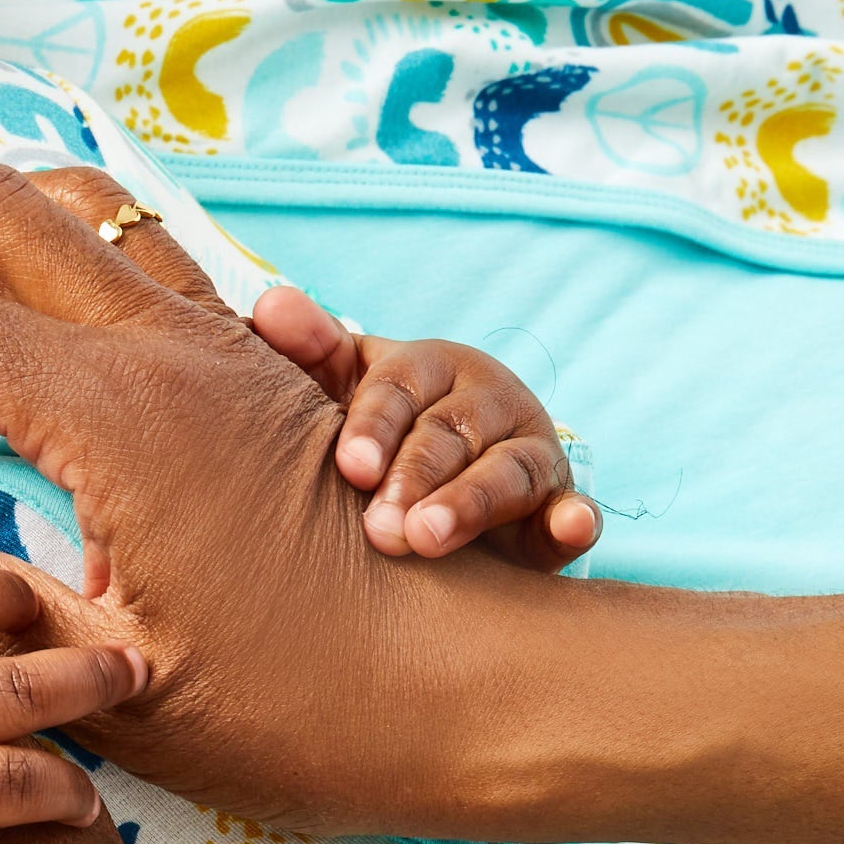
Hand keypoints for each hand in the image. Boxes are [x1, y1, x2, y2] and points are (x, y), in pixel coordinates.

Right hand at [0, 158, 564, 832]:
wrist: (467, 691)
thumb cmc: (303, 712)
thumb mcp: (108, 679)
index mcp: (117, 416)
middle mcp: (166, 346)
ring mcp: (215, 341)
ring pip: (66, 205)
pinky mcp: (250, 363)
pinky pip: (133, 256)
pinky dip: (46, 273)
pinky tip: (13, 361)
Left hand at [250, 284, 598, 568]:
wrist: (444, 487)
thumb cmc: (379, 433)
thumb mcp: (343, 388)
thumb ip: (311, 351)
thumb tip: (269, 304)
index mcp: (430, 367)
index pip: (401, 387)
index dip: (375, 425)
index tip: (349, 467)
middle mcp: (486, 400)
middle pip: (450, 433)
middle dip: (414, 478)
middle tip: (379, 529)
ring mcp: (528, 451)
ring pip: (506, 472)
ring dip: (470, 504)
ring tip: (428, 539)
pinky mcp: (557, 506)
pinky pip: (572, 512)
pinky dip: (575, 520)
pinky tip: (571, 527)